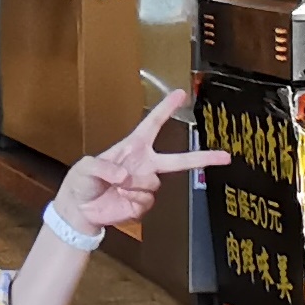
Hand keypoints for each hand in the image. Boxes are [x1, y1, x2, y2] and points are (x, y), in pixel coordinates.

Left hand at [50, 87, 225, 236]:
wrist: (80, 211)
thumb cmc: (82, 182)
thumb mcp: (86, 167)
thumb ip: (104, 168)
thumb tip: (126, 176)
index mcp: (133, 147)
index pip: (153, 124)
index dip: (167, 108)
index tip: (182, 94)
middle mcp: (144, 164)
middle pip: (179, 160)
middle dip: (203, 157)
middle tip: (225, 156)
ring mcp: (145, 184)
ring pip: (154, 183)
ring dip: (135, 186)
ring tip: (117, 188)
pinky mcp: (143, 204)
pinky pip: (147, 201)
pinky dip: (133, 201)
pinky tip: (121, 199)